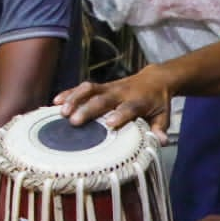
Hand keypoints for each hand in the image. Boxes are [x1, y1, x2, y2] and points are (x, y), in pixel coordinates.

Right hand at [54, 68, 172, 141]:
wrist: (155, 79)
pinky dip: (69, 93)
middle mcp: (122, 93)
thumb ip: (160, 128)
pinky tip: (55, 102)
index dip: (120, 114)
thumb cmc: (158, 103)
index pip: (129, 107)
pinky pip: (83, 88)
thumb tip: (161, 142)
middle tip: (74, 121)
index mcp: (139, 101)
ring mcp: (109, 88)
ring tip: (60, 111)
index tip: (109, 124)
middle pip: (103, 99)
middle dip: (88, 109)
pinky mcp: (100, 86)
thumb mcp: (164, 116)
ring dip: (75, 99)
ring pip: (90, 90)